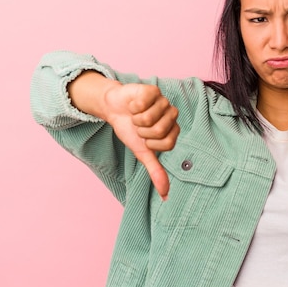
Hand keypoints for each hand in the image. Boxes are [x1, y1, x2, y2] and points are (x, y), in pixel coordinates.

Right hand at [102, 83, 178, 199]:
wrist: (114, 110)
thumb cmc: (130, 130)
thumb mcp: (143, 153)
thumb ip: (156, 171)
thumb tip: (165, 195)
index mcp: (173, 130)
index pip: (168, 144)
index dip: (151, 144)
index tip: (144, 139)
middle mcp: (172, 115)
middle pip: (160, 131)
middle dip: (142, 131)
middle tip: (138, 126)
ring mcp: (164, 101)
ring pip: (150, 117)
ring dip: (136, 119)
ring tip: (135, 115)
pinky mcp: (153, 90)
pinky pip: (143, 103)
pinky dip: (133, 107)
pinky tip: (133, 105)